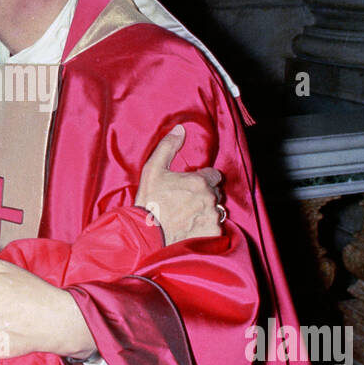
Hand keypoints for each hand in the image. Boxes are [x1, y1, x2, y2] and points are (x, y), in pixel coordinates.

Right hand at [135, 125, 224, 244]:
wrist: (146, 235)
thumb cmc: (149, 202)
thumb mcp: (152, 169)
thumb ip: (168, 146)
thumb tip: (180, 129)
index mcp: (199, 181)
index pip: (214, 176)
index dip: (203, 179)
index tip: (191, 186)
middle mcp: (210, 198)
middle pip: (216, 193)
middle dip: (206, 195)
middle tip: (187, 202)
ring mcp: (212, 217)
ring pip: (217, 210)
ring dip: (207, 211)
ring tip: (188, 216)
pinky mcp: (212, 233)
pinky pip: (216, 227)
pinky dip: (207, 228)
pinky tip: (191, 228)